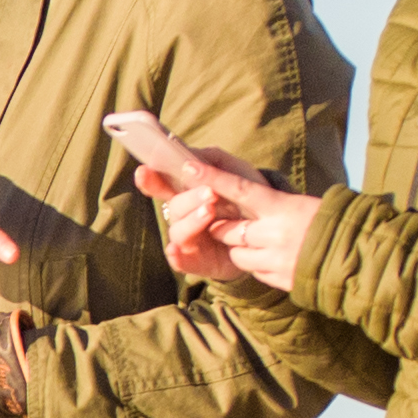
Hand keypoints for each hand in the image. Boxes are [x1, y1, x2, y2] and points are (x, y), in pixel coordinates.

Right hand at [111, 111, 322, 292]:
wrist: (272, 233)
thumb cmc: (248, 198)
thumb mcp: (236, 173)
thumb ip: (213, 160)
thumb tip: (186, 155)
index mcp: (187, 193)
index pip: (162, 185)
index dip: (150, 179)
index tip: (144, 171)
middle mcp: (184, 216)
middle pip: (173, 207)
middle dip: (189, 199)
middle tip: (210, 193)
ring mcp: (190, 239)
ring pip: (177, 231)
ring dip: (190, 221)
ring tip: (210, 212)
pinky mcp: (197, 262)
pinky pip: (180, 261)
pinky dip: (176, 255)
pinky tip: (176, 250)